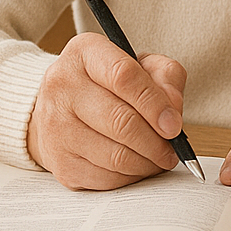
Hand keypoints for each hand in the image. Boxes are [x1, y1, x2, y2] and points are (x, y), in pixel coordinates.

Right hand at [26, 32, 187, 189]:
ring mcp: (55, 126)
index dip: (155, 104)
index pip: (123, 76)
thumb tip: (173, 112)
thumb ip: (166, 77)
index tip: (174, 125)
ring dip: (147, 162)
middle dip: (156, 141)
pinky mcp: (58, 161)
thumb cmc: (111, 84)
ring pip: (114, 155)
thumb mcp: (143, 64)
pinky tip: (138, 166)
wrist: (63, 106)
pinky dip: (130, 177)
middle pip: (120, 121)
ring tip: (160, 157)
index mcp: (85, 52)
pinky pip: (104, 178)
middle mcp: (62, 86)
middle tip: (173, 148)